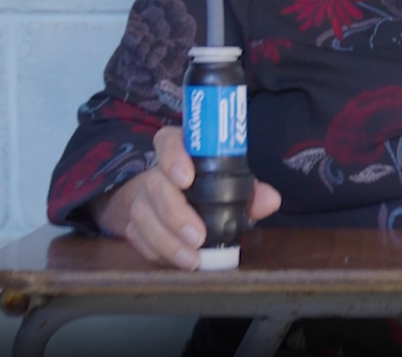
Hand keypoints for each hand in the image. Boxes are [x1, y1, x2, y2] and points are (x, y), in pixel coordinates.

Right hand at [90, 126, 281, 269]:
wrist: (170, 204)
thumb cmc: (207, 190)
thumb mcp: (232, 186)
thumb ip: (250, 192)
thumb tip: (270, 200)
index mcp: (181, 150)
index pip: (169, 141)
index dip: (173, 156)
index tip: (186, 178)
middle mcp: (156, 171)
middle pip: (155, 184)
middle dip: (175, 213)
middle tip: (197, 236)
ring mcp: (140, 197)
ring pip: (142, 215)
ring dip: (167, 241)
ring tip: (191, 259)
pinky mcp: (131, 222)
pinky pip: (137, 237)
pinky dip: (157, 252)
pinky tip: (176, 262)